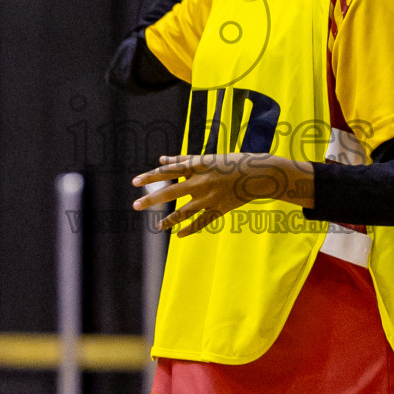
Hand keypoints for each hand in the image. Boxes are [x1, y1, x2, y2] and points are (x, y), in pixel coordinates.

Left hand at [132, 153, 292, 237]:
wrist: (258, 174)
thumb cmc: (231, 162)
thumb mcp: (206, 158)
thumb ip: (182, 160)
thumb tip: (161, 159)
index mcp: (197, 167)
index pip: (168, 172)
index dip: (151, 176)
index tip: (135, 181)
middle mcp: (200, 182)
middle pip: (171, 192)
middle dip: (152, 199)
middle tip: (135, 205)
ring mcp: (209, 198)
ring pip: (184, 212)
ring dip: (169, 220)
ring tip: (157, 226)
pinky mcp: (219, 209)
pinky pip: (201, 222)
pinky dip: (189, 229)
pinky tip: (178, 234)